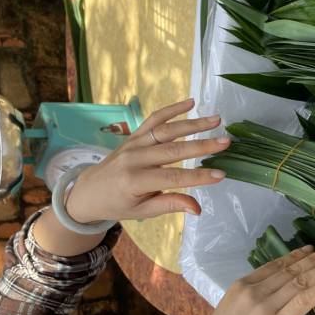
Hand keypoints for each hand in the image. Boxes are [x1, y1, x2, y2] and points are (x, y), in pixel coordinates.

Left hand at [66, 98, 230, 223]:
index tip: (221, 174)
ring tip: (216, 120)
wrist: (89, 190)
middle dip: (202, 145)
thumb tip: (197, 208)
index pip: (172, 177)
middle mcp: (133, 158)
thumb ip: (169, 205)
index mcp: (134, 181)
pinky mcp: (134, 135)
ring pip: (166, 130)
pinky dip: (172, 109)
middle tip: (225, 142)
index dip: (198, 176)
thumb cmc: (118, 204)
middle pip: (173, 150)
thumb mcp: (142, 211)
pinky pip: (154, 120)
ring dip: (193, 124)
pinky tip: (190, 103)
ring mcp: (133, 143)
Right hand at [184, 245, 314, 314]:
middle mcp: (252, 292)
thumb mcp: (231, 312)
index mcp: (240, 286)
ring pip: (301, 282)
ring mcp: (265, 308)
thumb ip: (250, 298)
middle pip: (292, 271)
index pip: (276, 265)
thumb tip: (275, 289)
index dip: (297, 256)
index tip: (312, 249)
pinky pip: (304, 301)